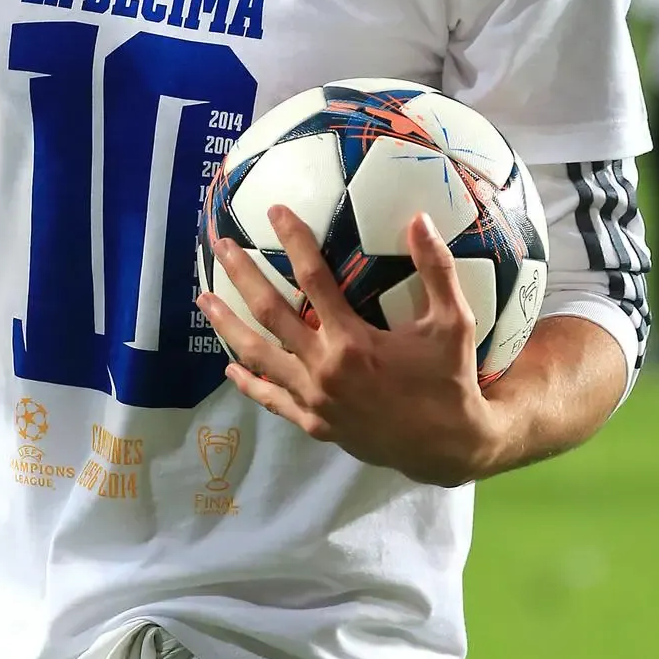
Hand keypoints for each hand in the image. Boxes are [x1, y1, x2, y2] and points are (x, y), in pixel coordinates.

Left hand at [198, 207, 501, 487]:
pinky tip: (230, 366)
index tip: (275, 211)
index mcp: (353, 342)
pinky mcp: (313, 423)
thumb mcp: (453, 322)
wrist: (446, 447)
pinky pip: (271, 399)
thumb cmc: (450, 379)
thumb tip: (420, 218)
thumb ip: (436, 270)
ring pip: (258, 356)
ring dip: (228, 325)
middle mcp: (324, 369)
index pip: (314, 279)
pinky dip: (248, 381)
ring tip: (205, 299)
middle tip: (221, 246)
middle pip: (270, 313)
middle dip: (243, 275)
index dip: (294, 241)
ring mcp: (314, 400)